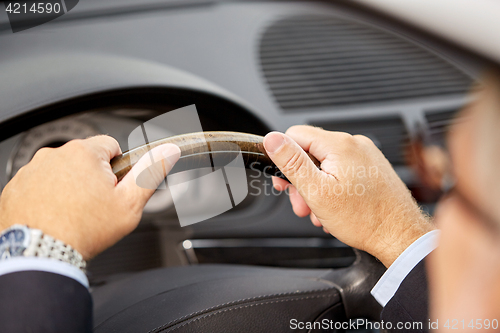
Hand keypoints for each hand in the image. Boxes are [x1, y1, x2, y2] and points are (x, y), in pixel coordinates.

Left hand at [0, 135, 179, 259]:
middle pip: (85, 159)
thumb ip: (150, 172)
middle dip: (93, 177)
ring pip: (61, 171)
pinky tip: (55, 215)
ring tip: (74, 213)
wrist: (42, 255)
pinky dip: (47, 196)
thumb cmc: (85, 230)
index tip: (113, 188)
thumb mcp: (129, 203)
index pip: (111, 146)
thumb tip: (168, 151)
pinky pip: (39, 184)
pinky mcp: (16, 187)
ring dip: (69, 185)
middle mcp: (54, 155)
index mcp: (84, 153)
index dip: (118, 168)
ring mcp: (32, 170)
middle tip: (95, 205)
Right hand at [263, 126, 433, 266]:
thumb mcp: (317, 191)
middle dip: (301, 180)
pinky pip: (341, 172)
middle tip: (302, 204)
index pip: (295, 135)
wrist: (399, 236)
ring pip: (325, 165)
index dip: (283, 158)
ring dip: (316, 189)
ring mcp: (365, 156)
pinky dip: (332, 189)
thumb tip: (272, 139)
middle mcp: (355, 144)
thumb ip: (292, 162)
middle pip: (310, 152)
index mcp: (339, 145)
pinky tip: (334, 210)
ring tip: (320, 212)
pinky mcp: (371, 168)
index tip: (283, 181)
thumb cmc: (365, 219)